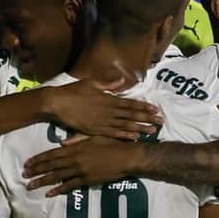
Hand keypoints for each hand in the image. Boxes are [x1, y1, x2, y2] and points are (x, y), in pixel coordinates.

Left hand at [23, 134, 142, 194]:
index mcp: (74, 147)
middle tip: (23, 175)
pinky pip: (70, 186)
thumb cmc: (111, 143)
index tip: (27, 163)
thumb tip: (61, 142)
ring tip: (30, 186)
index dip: (38, 159)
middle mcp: (74, 159)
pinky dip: (58, 190)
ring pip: (56, 177)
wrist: (126, 156)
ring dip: (42, 181)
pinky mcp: (87, 180)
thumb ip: (77, 138)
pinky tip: (49, 193)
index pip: (52, 153)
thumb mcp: (93, 136)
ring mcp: (80, 170)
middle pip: (50, 165)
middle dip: (36, 171)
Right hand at [43, 78, 161, 139]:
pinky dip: (124, 135)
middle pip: (132, 115)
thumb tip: (120, 80)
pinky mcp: (94, 130)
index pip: (130, 103)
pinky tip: (134, 137)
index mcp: (108, 98)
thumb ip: (107, 84)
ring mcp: (102, 121)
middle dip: (147, 118)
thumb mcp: (90, 83)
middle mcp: (108, 110)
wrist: (57, 103)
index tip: (156, 109)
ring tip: (153, 131)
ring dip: (140, 128)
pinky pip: (112, 133)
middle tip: (161, 121)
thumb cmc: (72, 91)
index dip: (144, 106)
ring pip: (125, 125)